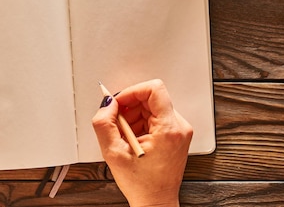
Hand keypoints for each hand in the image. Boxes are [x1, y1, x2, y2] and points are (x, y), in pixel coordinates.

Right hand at [92, 79, 192, 206]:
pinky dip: (139, 124)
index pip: (154, 89)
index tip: (118, 102)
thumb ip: (104, 123)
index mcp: (169, 129)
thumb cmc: (142, 185)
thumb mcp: (114, 153)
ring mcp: (179, 131)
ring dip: (132, 117)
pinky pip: (154, 117)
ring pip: (151, 106)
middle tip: (117, 125)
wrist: (155, 202)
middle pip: (151, 97)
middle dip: (129, 107)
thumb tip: (107, 103)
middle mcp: (179, 127)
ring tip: (125, 137)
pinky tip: (132, 140)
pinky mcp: (175, 135)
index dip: (131, 91)